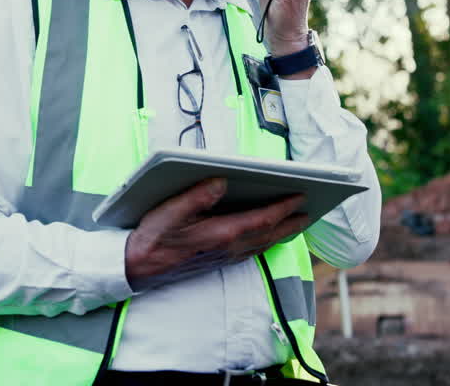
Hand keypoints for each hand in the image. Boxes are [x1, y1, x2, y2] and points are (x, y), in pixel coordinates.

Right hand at [124, 177, 308, 291]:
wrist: (138, 268)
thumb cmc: (153, 237)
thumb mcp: (170, 210)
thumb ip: (197, 196)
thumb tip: (220, 181)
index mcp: (221, 233)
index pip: (262, 219)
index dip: (284, 207)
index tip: (301, 195)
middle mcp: (228, 248)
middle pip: (269, 234)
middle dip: (291, 222)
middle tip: (310, 210)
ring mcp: (225, 257)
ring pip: (263, 244)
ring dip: (282, 233)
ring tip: (296, 221)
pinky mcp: (219, 261)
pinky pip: (252, 251)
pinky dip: (266, 241)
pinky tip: (268, 236)